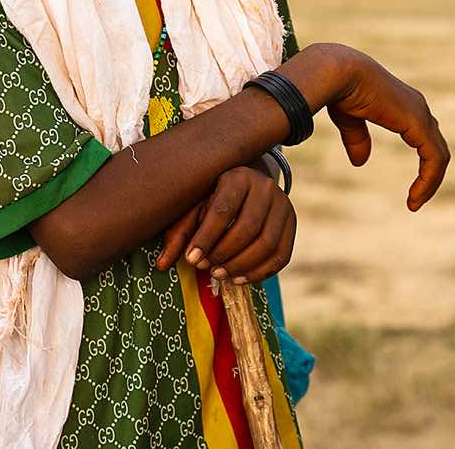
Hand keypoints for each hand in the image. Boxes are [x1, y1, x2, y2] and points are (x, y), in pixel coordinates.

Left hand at [156, 166, 295, 283]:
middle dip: (224, 254)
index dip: (206, 238)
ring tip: (220, 274)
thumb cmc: (213, 196)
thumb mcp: (195, 205)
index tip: (191, 260)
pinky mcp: (292, 223)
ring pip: (266, 244)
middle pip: (247, 228)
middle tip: (206, 268)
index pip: (222, 210)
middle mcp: (264, 186)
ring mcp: (282, 204)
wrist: (246, 185)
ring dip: (241, 266)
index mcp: (237, 176)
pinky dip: (260, 272)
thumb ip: (180, 232)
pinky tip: (239, 278)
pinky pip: (280, 255)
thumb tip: (162, 264)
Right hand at [326, 48, 450, 210]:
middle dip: (430, 174)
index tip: (411, 187)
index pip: (424, 137)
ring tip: (415, 203)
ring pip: (439, 155)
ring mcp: (420, 114)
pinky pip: (434, 159)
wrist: (338, 73)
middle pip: (436, 147)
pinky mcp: (418, 124)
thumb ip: (358, 139)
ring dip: (430, 182)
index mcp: (403, 104)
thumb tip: (360, 162)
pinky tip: (414, 197)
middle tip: (417, 198)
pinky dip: (428, 180)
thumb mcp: (349, 119)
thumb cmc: (339, 89)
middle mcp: (417, 107)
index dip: (422, 163)